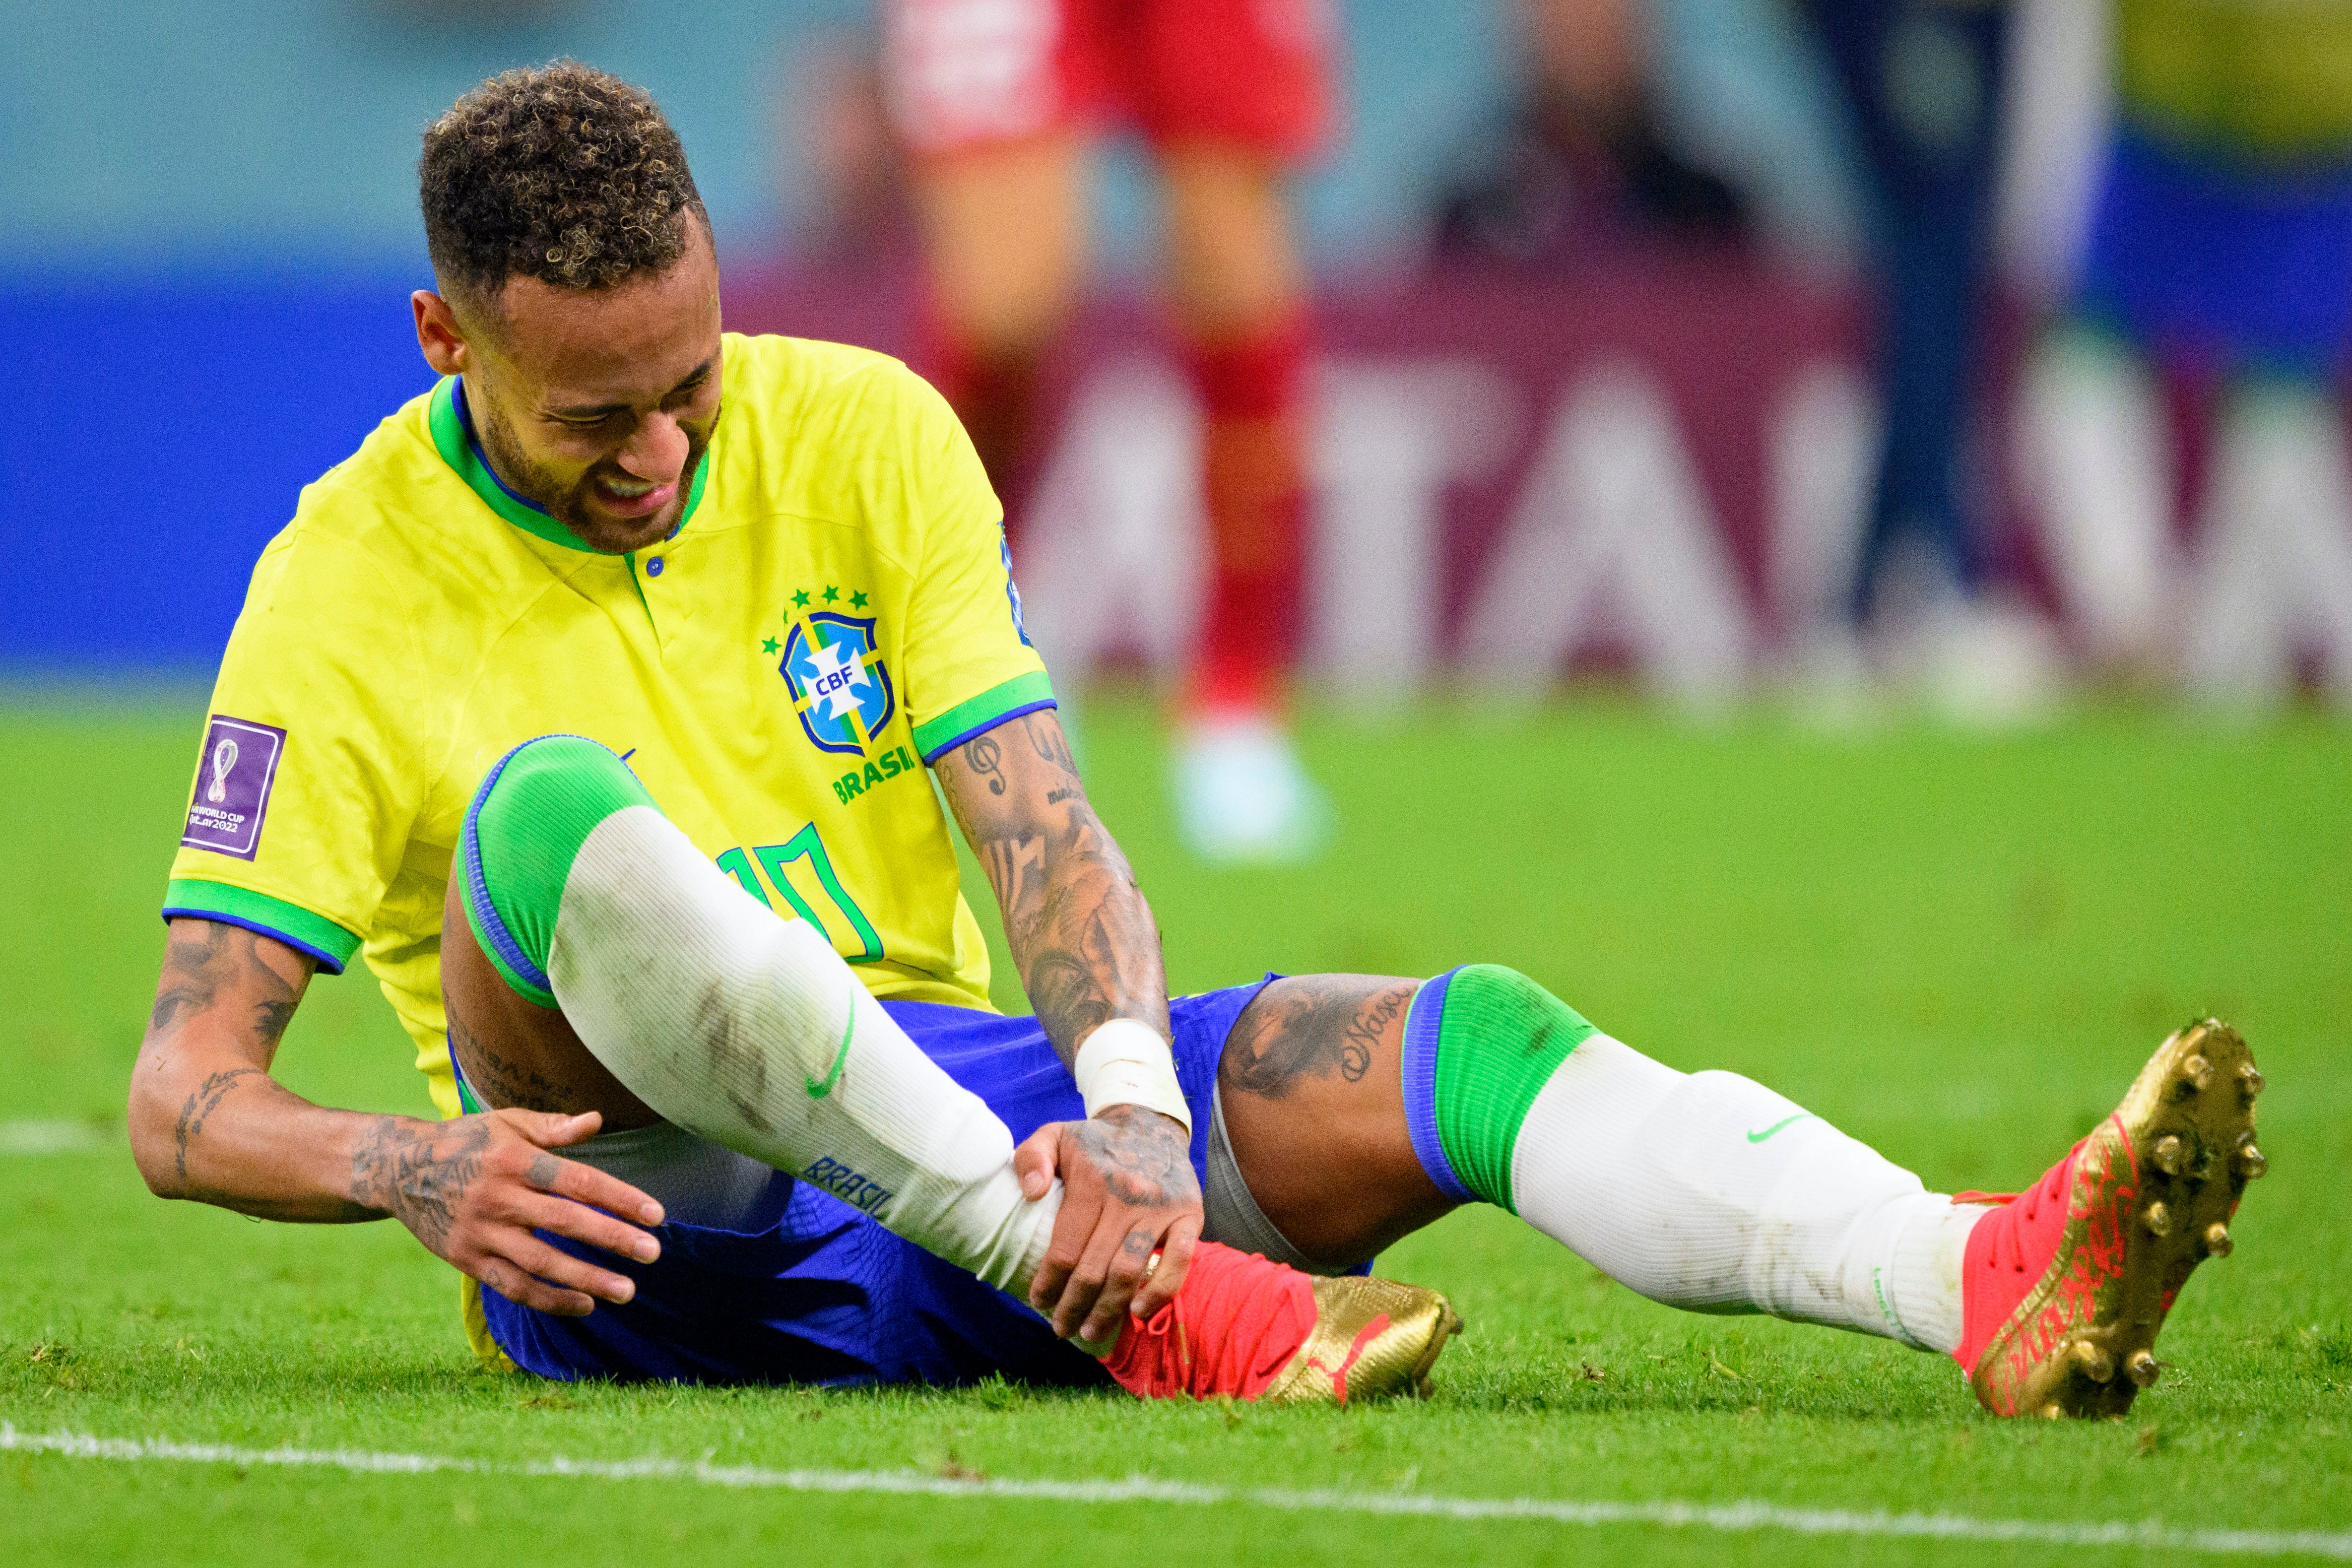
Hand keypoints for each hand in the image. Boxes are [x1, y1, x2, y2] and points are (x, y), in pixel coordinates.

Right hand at [348, 1108, 665, 1316]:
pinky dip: (549, 1300)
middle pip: (564, 1222)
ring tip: (626, 1290)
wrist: (397, 1168)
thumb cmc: (465, 1141)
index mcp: (515, 1160)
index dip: (619, 1198)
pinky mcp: (467, 1258)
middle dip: (612, 1239)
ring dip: (586, 1279)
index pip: (578, 1181)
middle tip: (652, 1254)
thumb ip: (554, 1127)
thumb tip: (597, 1121)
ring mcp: (481, 1232)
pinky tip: (584, 1304)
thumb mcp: (507, 1124)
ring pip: (540, 1263)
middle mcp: (499, 1197)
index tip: (656, 1215)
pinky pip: (513, 1286)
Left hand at [1015, 1104, 1201, 1341]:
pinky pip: (1179, 1261)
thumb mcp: (1054, 1135)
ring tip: (1090, 1332)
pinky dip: (1160, 1291)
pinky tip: (1138, 1311)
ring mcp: (1162, 1208)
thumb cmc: (1095, 1142)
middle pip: (1094, 1267)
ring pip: (1130, 1270)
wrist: (1152, 1125)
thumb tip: (1030, 1194)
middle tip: (1061, 1328)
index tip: (1038, 1301)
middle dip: (1073, 1306)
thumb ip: (1031, 1157)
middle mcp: (1128, 1195)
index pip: (1065, 1247)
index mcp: (1092, 1179)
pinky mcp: (1190, 1215)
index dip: (1048, 1282)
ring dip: (1108, 1309)